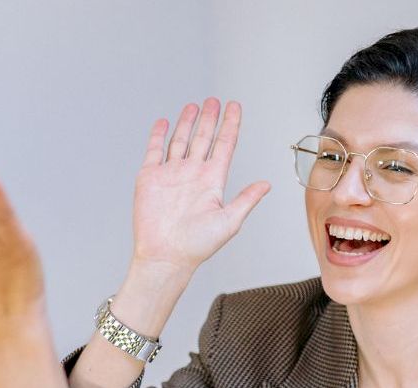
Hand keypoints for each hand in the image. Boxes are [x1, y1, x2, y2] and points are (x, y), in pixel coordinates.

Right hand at [129, 98, 269, 272]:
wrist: (165, 256)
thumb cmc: (197, 245)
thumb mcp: (229, 221)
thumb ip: (246, 199)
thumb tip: (267, 184)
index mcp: (212, 180)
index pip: (225, 145)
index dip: (230, 125)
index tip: (235, 106)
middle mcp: (193, 174)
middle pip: (203, 138)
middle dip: (209, 119)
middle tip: (214, 100)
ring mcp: (171, 174)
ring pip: (181, 140)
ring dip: (187, 123)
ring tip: (193, 106)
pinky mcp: (150, 178)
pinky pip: (154, 151)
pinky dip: (158, 136)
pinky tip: (164, 123)